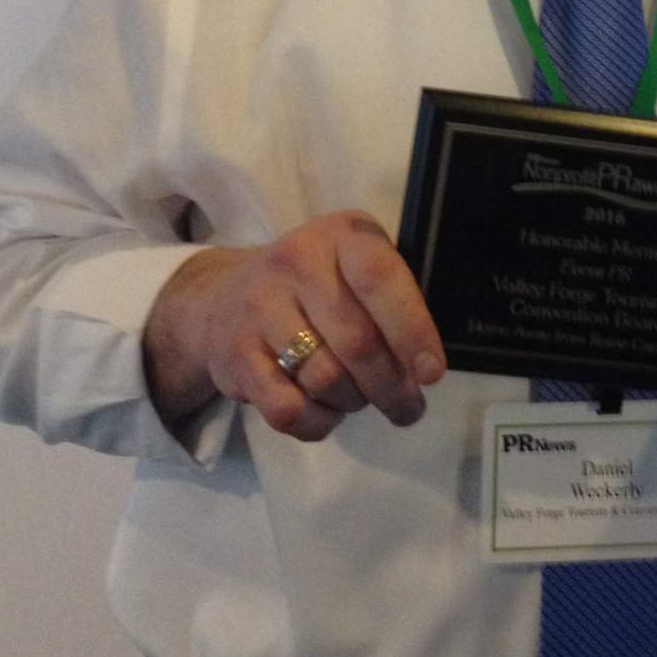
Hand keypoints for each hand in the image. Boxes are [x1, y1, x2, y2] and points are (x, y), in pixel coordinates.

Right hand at [143, 211, 444, 442]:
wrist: (225, 295)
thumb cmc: (316, 283)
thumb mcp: (356, 267)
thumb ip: (392, 303)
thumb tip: (423, 370)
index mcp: (342, 234)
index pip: (379, 278)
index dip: (411, 330)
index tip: (431, 373)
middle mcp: (297, 261)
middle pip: (356, 341)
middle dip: (392, 387)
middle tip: (408, 409)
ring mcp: (260, 307)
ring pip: (326, 378)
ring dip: (355, 402)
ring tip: (360, 397)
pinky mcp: (235, 355)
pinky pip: (287, 409)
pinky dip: (317, 422)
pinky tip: (325, 410)